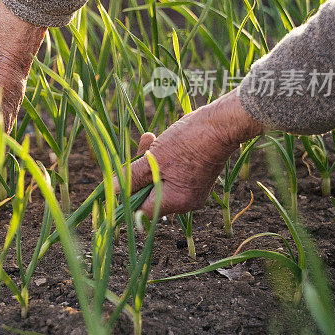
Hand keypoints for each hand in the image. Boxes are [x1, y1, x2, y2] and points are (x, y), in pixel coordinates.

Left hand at [128, 90, 263, 215]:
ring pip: (158, 179)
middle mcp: (185, 201)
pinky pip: (171, 173)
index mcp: (175, 202)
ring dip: (149, 159)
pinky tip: (159, 140)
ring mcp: (192, 189)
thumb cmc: (188, 142)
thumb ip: (131, 177)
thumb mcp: (154, 159)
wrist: (221, 125)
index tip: (119, 178)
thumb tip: (112, 190)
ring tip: (150, 137)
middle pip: (149, 193)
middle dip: (138, 170)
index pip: (142, 210)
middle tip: (140, 147)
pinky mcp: (195, 177)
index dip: (127, 195)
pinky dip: (162, 159)